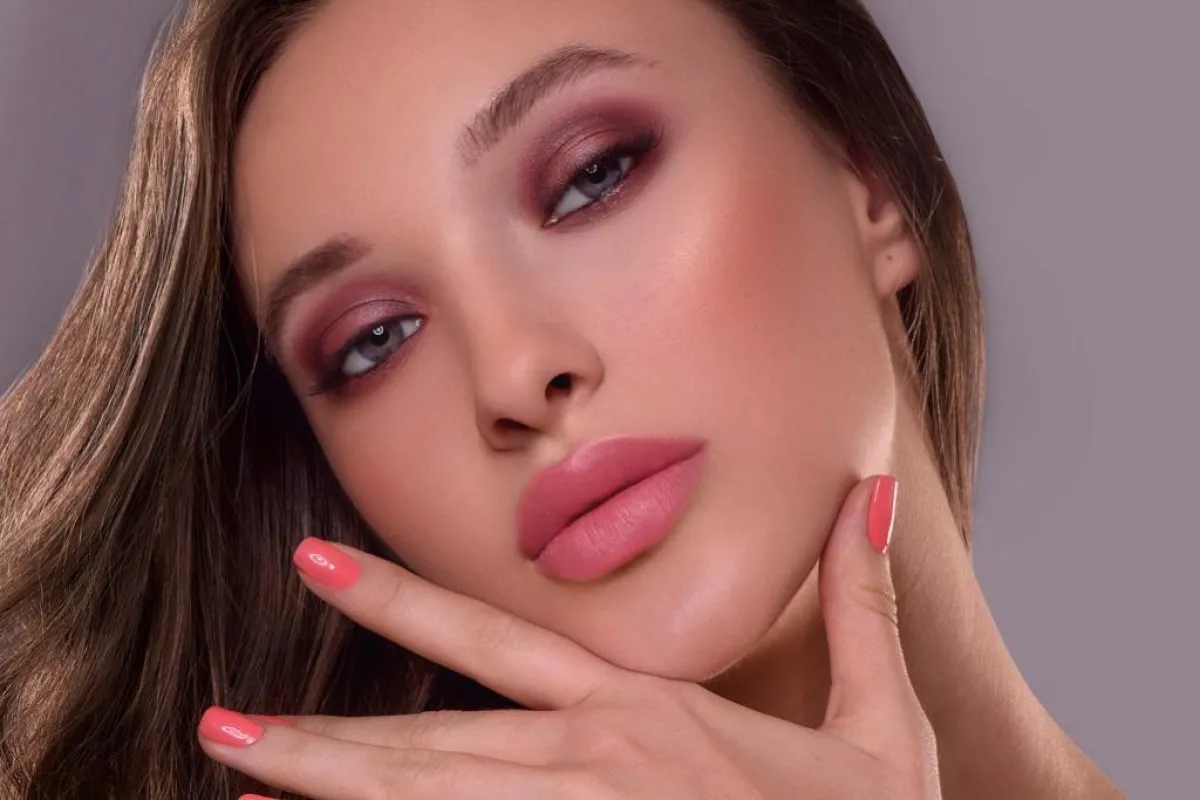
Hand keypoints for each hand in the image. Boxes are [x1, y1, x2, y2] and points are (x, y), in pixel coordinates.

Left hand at [198, 474, 939, 798]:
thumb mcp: (879, 721)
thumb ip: (859, 603)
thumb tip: (868, 494)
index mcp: (648, 711)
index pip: (497, 640)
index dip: (398, 600)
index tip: (312, 566)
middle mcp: (599, 768)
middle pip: (432, 748)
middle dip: (319, 739)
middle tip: (219, 722)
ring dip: (330, 797)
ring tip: (236, 778)